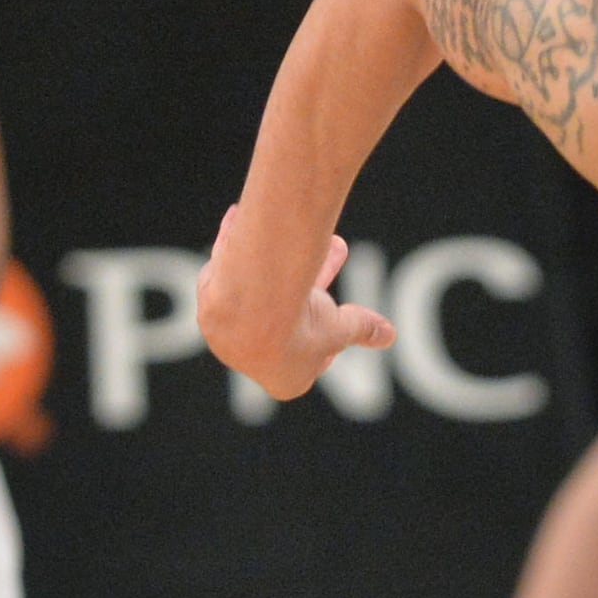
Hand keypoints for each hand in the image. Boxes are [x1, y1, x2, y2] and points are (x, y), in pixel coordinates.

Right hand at [200, 211, 391, 399]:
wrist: (252, 309)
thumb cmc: (300, 327)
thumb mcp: (341, 327)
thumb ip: (362, 328)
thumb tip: (389, 335)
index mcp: (284, 379)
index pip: (308, 360)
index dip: (323, 332)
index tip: (333, 313)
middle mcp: (250, 358)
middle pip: (287, 317)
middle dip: (316, 283)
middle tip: (338, 249)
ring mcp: (226, 329)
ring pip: (258, 288)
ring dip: (279, 260)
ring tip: (299, 228)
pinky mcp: (209, 300)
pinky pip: (227, 268)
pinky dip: (234, 243)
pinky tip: (237, 218)